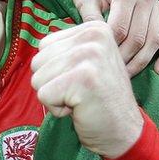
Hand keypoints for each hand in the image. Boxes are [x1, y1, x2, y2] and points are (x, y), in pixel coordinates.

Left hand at [31, 22, 143, 159]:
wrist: (124, 131)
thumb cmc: (98, 98)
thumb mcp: (86, 61)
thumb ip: (64, 48)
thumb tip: (34, 42)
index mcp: (94, 28)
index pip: (44, 45)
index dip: (54, 69)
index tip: (80, 78)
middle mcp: (94, 36)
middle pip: (38, 61)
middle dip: (52, 83)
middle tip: (80, 91)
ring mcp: (89, 56)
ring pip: (37, 78)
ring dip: (54, 95)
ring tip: (80, 98)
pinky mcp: (83, 78)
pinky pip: (43, 95)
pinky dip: (56, 108)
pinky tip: (79, 108)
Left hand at [70, 0, 158, 74]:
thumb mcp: (84, 0)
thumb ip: (91, 20)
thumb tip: (98, 44)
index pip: (120, 28)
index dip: (110, 48)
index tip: (99, 61)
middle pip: (139, 37)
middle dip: (125, 58)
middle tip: (111, 74)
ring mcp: (157, 4)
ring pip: (156, 39)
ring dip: (143, 61)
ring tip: (127, 76)